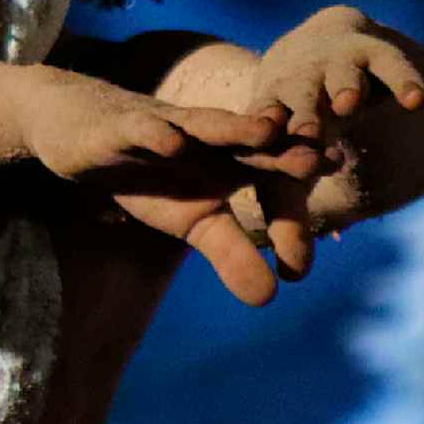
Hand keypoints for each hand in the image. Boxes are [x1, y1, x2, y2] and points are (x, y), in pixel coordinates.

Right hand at [21, 71, 317, 306]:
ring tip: (267, 131)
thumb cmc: (150, 175)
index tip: (340, 166)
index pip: (274, 162)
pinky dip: (159, 134)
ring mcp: (167, 127)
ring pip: (206, 125)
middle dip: (284, 146)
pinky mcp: (124, 127)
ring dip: (234, 128)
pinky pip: (144, 129)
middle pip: (251, 140)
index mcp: (231, 157)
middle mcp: (207, 137)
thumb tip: (270, 298)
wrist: (84, 131)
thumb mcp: (193, 222)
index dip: (303, 165)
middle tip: (321, 155)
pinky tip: (174, 143)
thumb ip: (233, 255)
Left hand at [224, 9, 423, 275]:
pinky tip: (414, 101)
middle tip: (305, 134)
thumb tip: (289, 278)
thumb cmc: (300, 122)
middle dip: (301, 114)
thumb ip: (286, 216)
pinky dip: (402, 79)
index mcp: (272, 110)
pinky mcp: (375, 51)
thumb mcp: (288, 161)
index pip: (266, 129)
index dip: (269, 145)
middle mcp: (302, 83)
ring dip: (341, 86)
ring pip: (339, 73)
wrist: (323, 43)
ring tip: (346, 103)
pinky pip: (390, 64)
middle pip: (298, 98)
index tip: (272, 159)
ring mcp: (338, 64)